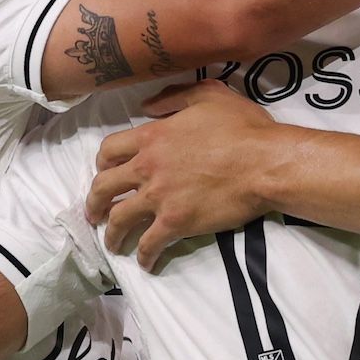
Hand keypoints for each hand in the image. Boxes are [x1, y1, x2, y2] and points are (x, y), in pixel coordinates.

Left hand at [89, 83, 279, 270]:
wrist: (265, 163)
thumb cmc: (243, 128)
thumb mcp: (208, 95)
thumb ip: (173, 97)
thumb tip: (146, 106)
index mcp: (152, 137)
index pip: (109, 150)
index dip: (102, 164)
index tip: (105, 173)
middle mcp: (147, 167)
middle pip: (103, 187)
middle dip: (94, 203)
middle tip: (95, 213)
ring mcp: (159, 197)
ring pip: (119, 219)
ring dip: (112, 234)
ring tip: (113, 244)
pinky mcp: (176, 222)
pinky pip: (149, 243)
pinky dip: (144, 256)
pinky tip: (146, 263)